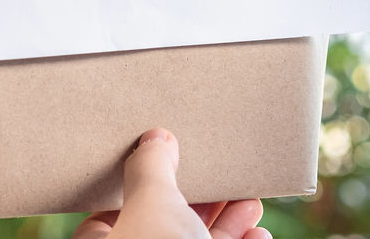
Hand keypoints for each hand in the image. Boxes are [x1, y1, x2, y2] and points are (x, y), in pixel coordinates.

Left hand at [73, 130, 270, 238]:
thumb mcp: (152, 201)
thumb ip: (151, 167)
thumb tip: (154, 139)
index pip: (111, 214)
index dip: (142, 185)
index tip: (170, 162)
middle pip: (162, 229)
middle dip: (199, 202)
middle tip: (223, 178)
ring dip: (226, 226)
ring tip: (250, 204)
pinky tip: (258, 236)